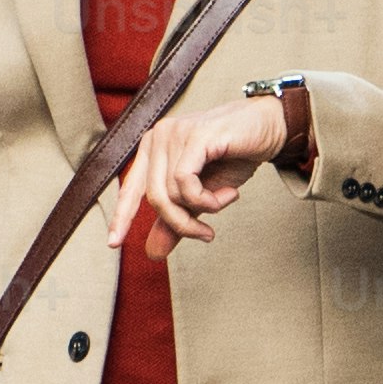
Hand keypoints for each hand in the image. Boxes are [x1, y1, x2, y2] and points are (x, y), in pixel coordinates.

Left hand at [107, 90, 293, 256]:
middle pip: (154, 197)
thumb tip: (153, 253)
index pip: (130, 188)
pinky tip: (229, 194)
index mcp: (154, 148)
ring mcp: (175, 133)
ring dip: (202, 210)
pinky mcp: (194, 136)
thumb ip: (177, 218)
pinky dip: (208, 199)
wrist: (270, 129)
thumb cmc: (235, 156)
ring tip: (225, 201)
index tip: (113, 244)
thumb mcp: (203, 195)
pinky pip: (186, 182)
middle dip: (180, 224)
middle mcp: (159, 137)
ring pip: (171, 193)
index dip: (121, 217)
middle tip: (205, 235)